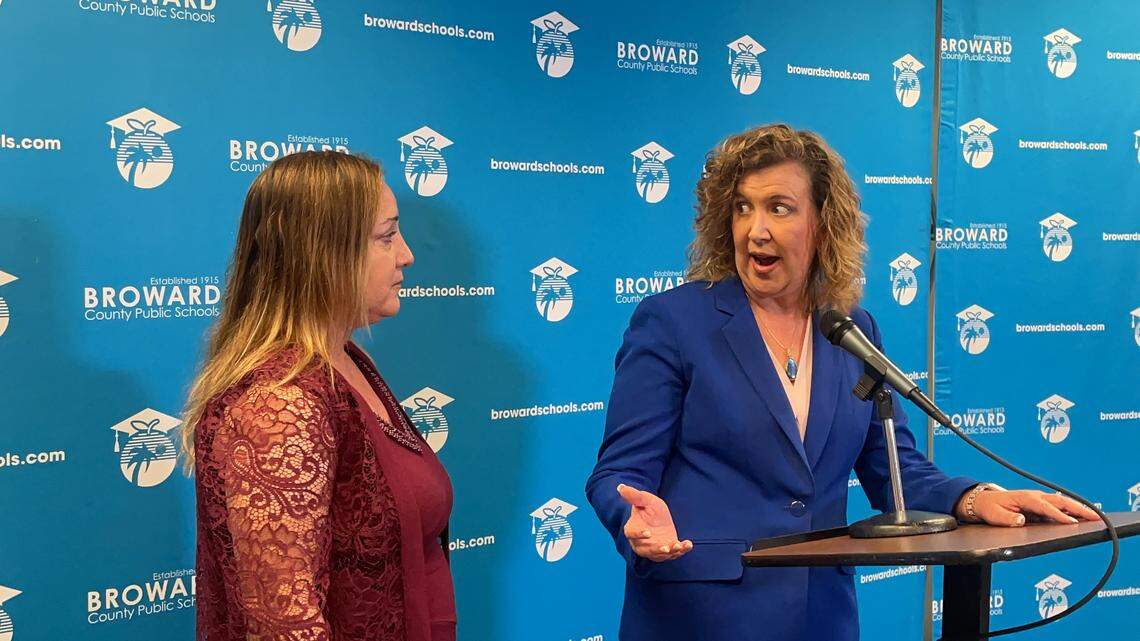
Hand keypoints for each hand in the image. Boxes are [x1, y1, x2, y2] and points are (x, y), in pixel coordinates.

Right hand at [617, 484, 692, 561]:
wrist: (660, 516)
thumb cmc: (649, 506)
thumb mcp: (645, 499)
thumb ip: (634, 495)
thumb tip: (620, 487)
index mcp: (632, 528)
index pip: (632, 534)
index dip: (639, 534)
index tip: (648, 533)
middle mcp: (640, 542)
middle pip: (645, 550)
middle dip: (656, 550)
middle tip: (666, 547)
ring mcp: (653, 548)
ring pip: (659, 555)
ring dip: (669, 552)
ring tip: (679, 546)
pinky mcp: (665, 550)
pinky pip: (673, 554)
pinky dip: (681, 551)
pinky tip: (688, 544)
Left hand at [965, 489, 1100, 526]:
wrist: (983, 501)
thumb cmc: (989, 507)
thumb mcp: (995, 514)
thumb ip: (1007, 518)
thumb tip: (1020, 520)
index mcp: (1025, 498)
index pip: (1045, 507)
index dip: (1059, 515)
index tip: (1071, 522)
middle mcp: (1034, 497)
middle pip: (1060, 502)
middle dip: (1078, 509)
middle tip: (1095, 516)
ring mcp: (1038, 500)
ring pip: (1062, 503)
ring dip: (1078, 509)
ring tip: (1095, 516)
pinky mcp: (1040, 506)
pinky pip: (1058, 508)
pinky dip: (1072, 511)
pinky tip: (1082, 517)